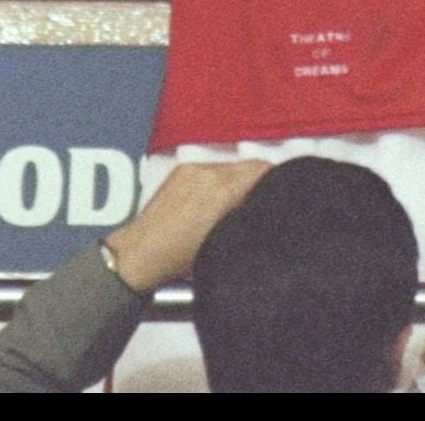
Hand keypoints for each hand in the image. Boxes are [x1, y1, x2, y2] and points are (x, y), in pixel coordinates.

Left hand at [105, 158, 269, 291]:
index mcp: (223, 189)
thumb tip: (263, 208)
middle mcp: (209, 173)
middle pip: (250, 165)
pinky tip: (219, 197)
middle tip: (267, 198)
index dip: (277, 180)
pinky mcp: (182, 170)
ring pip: (232, 166)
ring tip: (241, 201)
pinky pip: (213, 167)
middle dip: (260, 180)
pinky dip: (222, 178)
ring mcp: (193, 169)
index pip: (263, 171)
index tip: (283, 191)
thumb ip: (247, 216)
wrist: (141, 254)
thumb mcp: (224, 241)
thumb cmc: (179, 258)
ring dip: (240, 179)